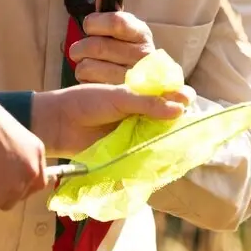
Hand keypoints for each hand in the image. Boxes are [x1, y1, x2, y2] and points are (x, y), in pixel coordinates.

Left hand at [32, 83, 192, 155]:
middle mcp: (141, 114)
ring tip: (184, 140)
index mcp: (140, 94)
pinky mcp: (128, 152)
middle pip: (168, 117)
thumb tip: (179, 108)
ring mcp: (135, 134)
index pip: (168, 94)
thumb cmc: (87, 102)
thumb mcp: (119, 97)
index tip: (189, 99)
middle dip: (181, 120)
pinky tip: (167, 156)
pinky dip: (156, 156)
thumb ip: (147, 103)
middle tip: (191, 122)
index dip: (181, 96)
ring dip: (170, 139)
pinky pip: (146, 154)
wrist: (59, 123)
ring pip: (160, 137)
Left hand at [67, 11, 153, 84]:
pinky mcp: (119, 96)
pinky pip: (87, 83)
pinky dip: (84, 79)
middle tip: (79, 49)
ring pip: (88, 65)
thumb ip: (109, 12)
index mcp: (141, 33)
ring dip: (81, 64)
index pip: (116, 21)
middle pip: (97, 46)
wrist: (145, 87)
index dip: (95, 22)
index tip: (89, 25)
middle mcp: (142, 56)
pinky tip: (93, 79)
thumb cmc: (126, 53)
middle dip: (81, 46)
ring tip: (85, 63)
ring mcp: (132, 79)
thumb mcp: (124, 31)